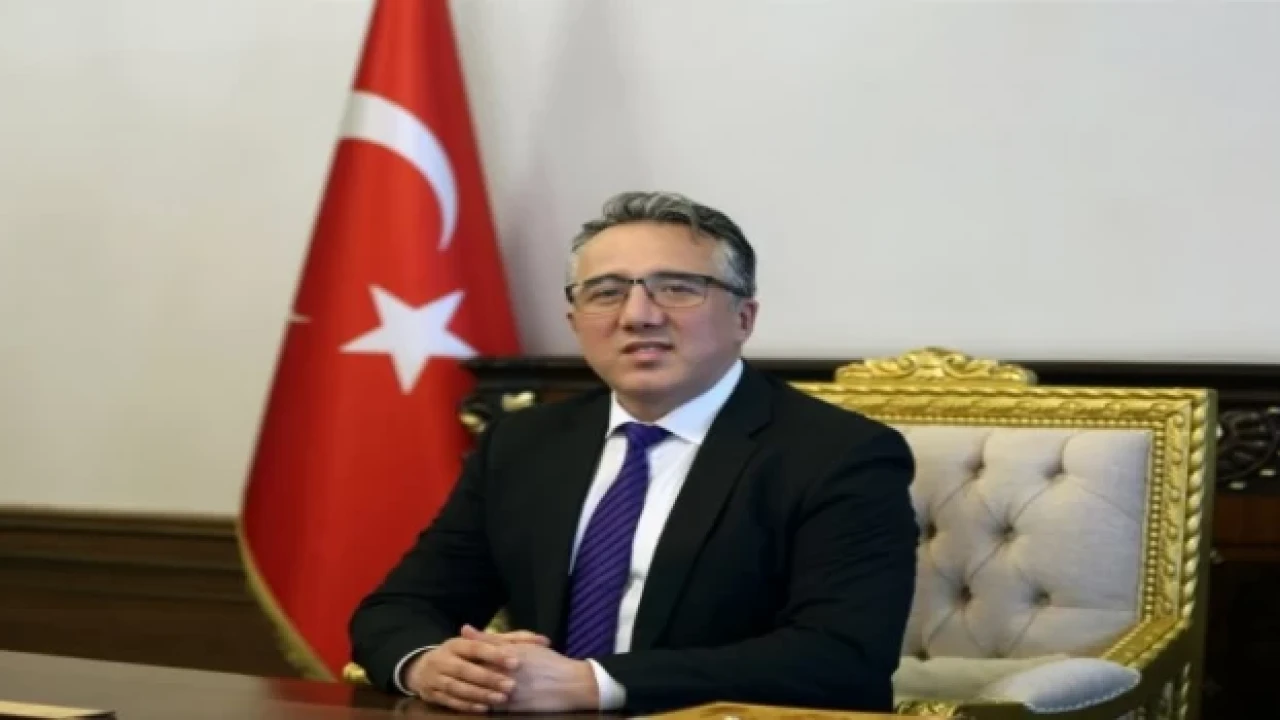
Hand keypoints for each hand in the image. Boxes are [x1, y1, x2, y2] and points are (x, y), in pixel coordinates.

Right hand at [403, 624, 549, 712]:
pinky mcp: (433, 695)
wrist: (423, 669)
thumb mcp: (482, 644)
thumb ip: (511, 641)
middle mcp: (443, 660)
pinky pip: (451, 702)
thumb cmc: (462, 655)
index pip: (476, 647)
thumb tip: (543, 639)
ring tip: (501, 699)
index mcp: (456, 644)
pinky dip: (467, 705)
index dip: (495, 654)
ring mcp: (435, 678)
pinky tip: (484, 709)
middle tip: (511, 685)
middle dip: (488, 677)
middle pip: (466, 669)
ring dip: (479, 694)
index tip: (515, 661)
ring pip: (458, 687)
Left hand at [461, 626, 598, 711]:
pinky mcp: (511, 709)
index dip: (459, 656)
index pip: (473, 655)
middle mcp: (504, 674)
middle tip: (450, 672)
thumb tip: (464, 629)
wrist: (570, 684)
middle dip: (460, 673)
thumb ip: (491, 638)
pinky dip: (479, 703)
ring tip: (459, 686)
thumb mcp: (522, 645)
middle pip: (472, 673)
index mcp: (505, 655)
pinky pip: (489, 707)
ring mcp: (507, 693)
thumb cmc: (548, 661)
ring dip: (467, 690)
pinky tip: (473, 701)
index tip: (450, 655)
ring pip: (478, 692)